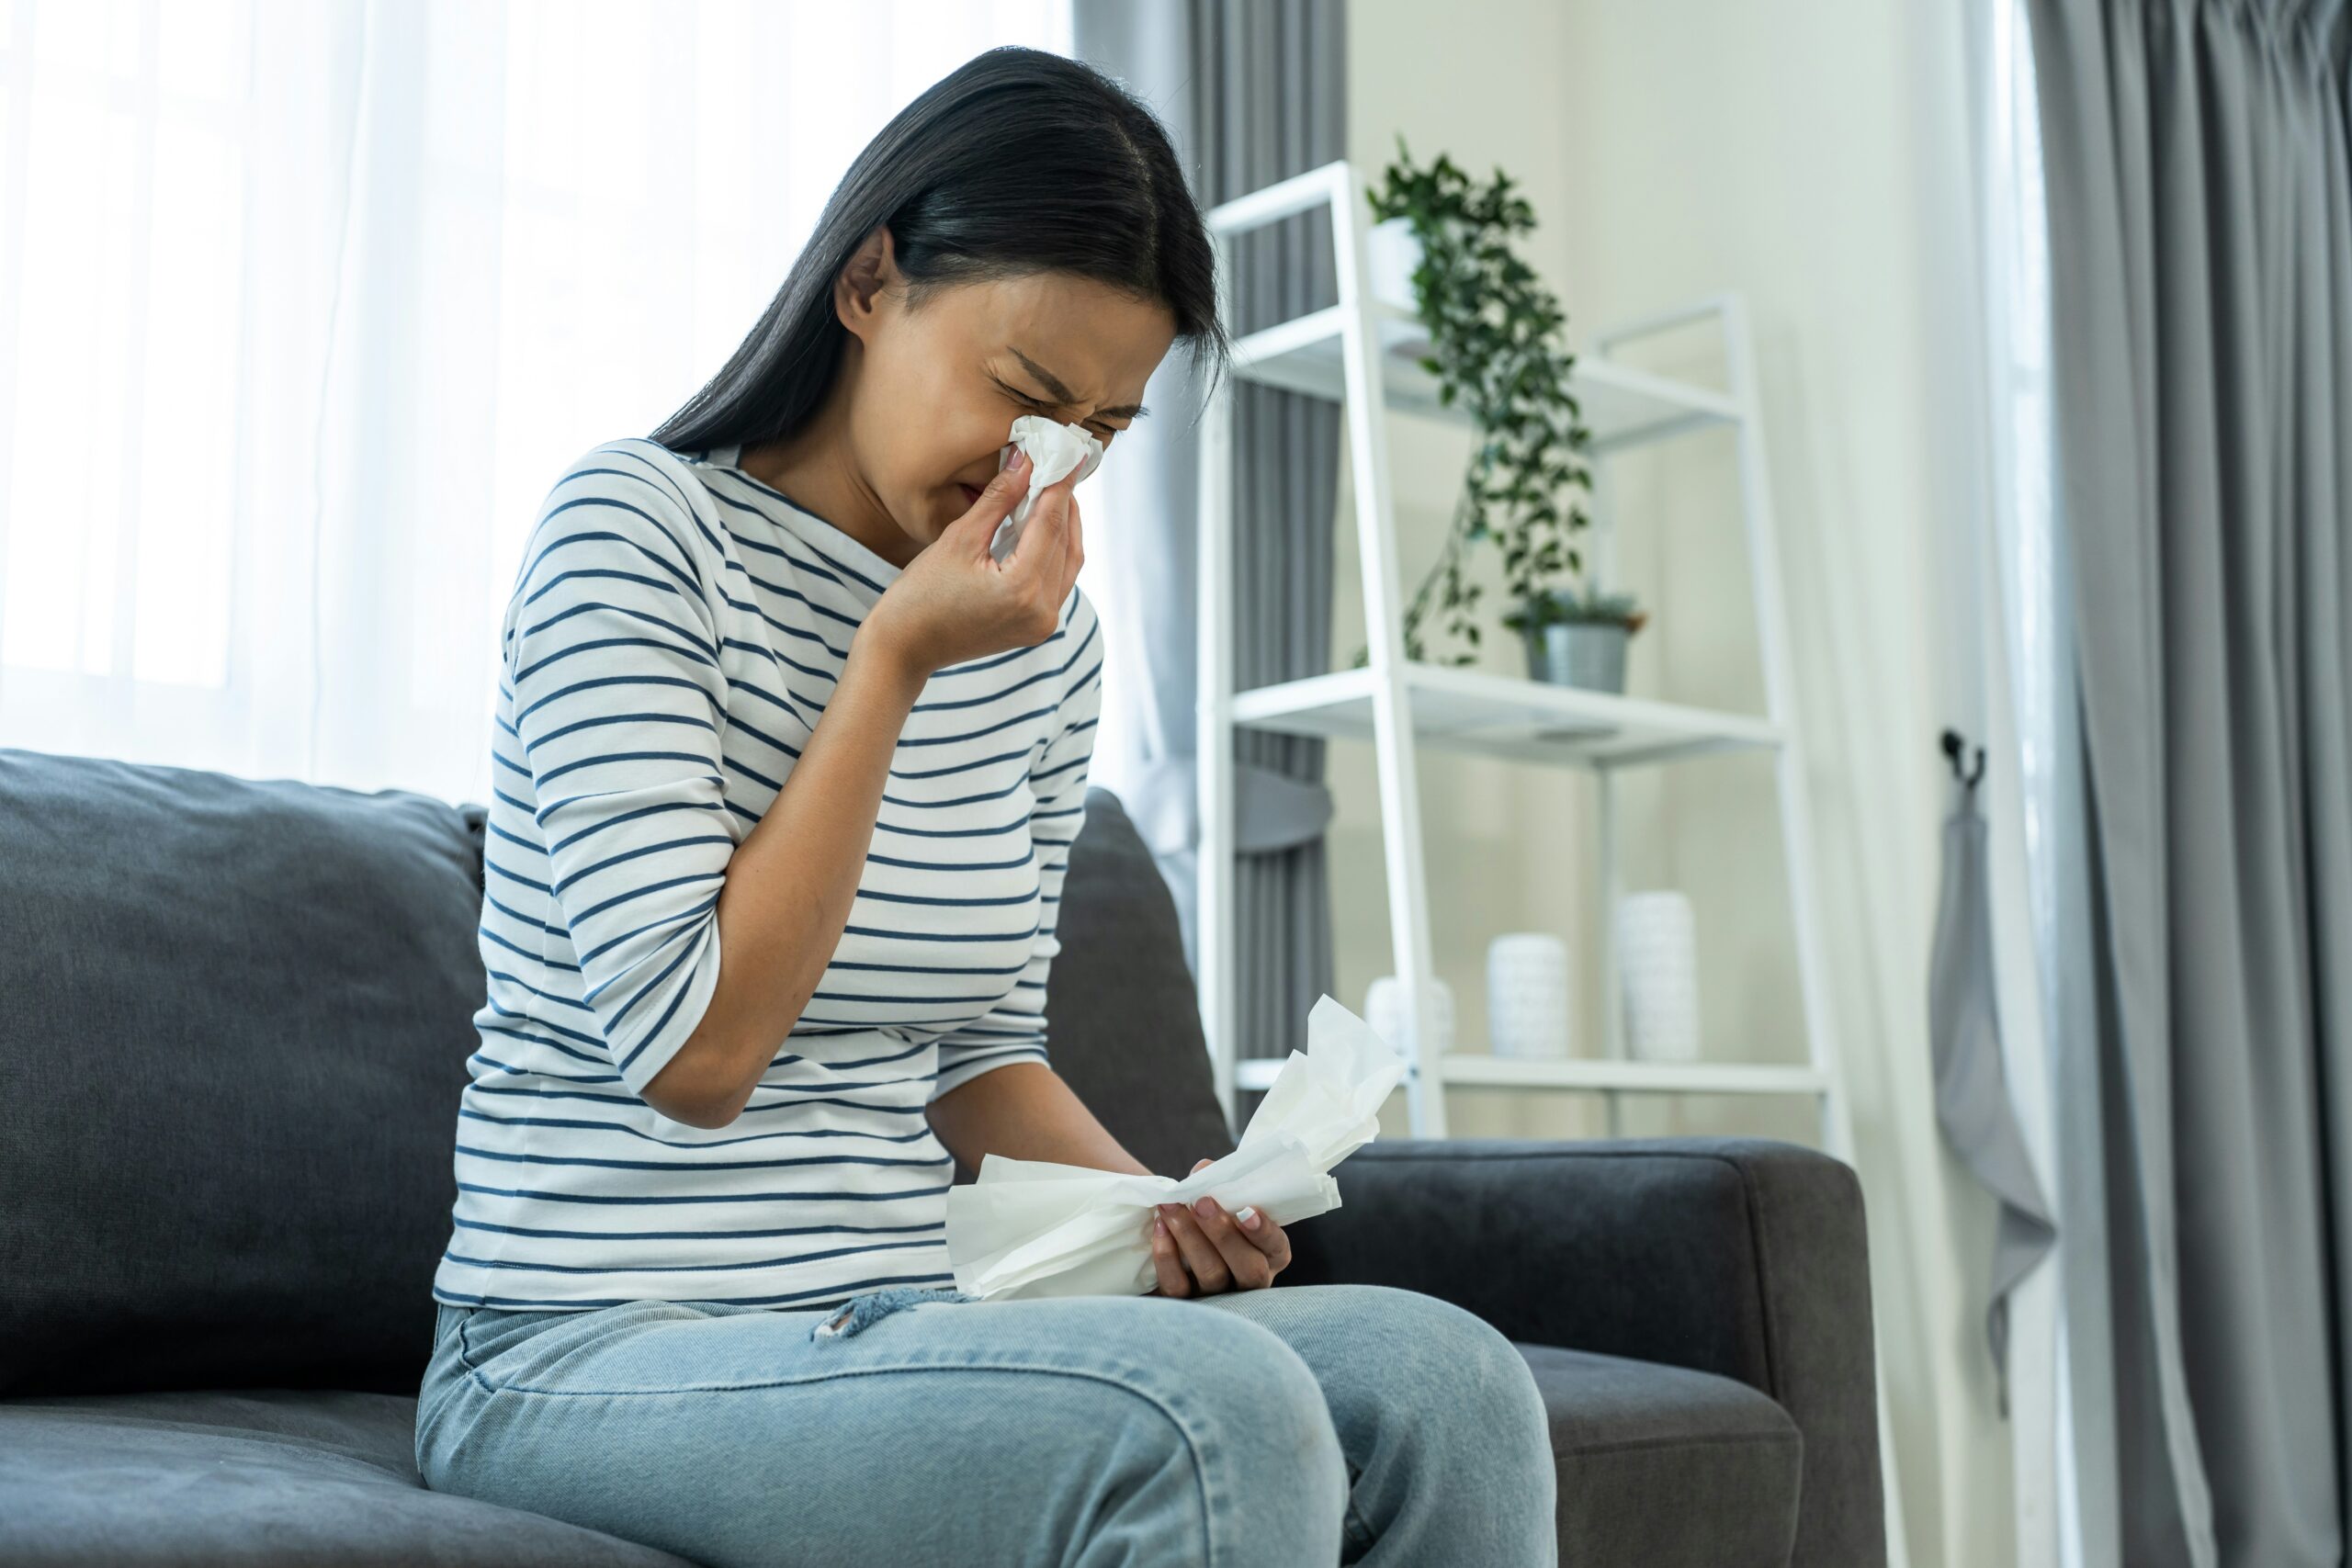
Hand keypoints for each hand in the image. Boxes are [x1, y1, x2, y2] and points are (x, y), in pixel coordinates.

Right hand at [863, 448, 1085, 680]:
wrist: (905, 647)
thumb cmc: (920, 595)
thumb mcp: (958, 538)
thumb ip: (998, 499)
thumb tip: (1025, 460)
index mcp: (1022, 589)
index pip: (1051, 523)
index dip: (1059, 484)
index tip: (1068, 453)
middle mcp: (1042, 611)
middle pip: (1065, 542)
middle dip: (1063, 502)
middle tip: (1059, 466)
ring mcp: (1042, 624)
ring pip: (1068, 562)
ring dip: (1064, 526)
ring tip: (1052, 491)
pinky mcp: (1036, 628)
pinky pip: (1058, 581)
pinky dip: (1054, 551)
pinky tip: (1042, 526)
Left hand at [1144, 1157, 1292, 1297]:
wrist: (1179, 1242)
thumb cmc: (1211, 1217)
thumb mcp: (1224, 1203)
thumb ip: (1220, 1186)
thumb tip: (1204, 1169)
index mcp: (1270, 1254)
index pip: (1276, 1247)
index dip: (1264, 1232)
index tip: (1247, 1212)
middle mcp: (1252, 1280)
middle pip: (1248, 1268)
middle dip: (1223, 1234)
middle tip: (1201, 1203)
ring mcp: (1221, 1296)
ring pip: (1212, 1275)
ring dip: (1189, 1237)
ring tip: (1170, 1206)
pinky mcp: (1188, 1302)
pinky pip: (1178, 1286)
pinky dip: (1166, 1256)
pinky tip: (1159, 1227)